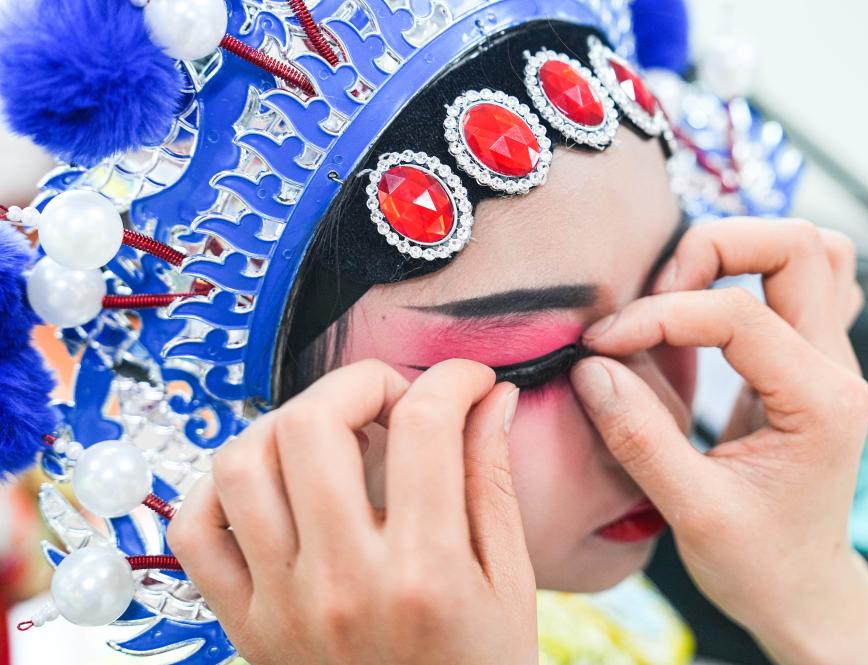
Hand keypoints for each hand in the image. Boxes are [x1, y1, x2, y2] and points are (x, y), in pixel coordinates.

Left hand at [168, 359, 536, 664]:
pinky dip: (221, 488)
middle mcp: (342, 582)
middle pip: (312, 425)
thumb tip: (489, 400)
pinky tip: (274, 485)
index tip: (467, 382)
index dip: (452, 379)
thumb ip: (493, 484)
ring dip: (289, 424)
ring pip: (242, 463)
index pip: (424, 426)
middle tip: (395, 400)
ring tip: (335, 437)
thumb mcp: (508, 586)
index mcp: (425, 571)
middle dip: (360, 383)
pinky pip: (197, 532)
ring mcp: (282, 604)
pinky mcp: (246, 625)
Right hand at [570, 219, 867, 664]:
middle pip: (795, 246)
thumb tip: (589, 367)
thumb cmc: (757, 562)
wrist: (805, 590)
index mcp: (819, 402)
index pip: (736, 313)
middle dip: (711, 250)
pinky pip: (809, 280)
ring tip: (681, 288)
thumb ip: (639, 435)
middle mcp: (837, 366)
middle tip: (653, 296)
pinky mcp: (813, 359)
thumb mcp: (691, 511)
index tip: (602, 346)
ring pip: (812, 250)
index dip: (657, 317)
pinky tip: (716, 300)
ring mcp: (832, 358)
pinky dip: (761, 269)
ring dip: (741, 249)